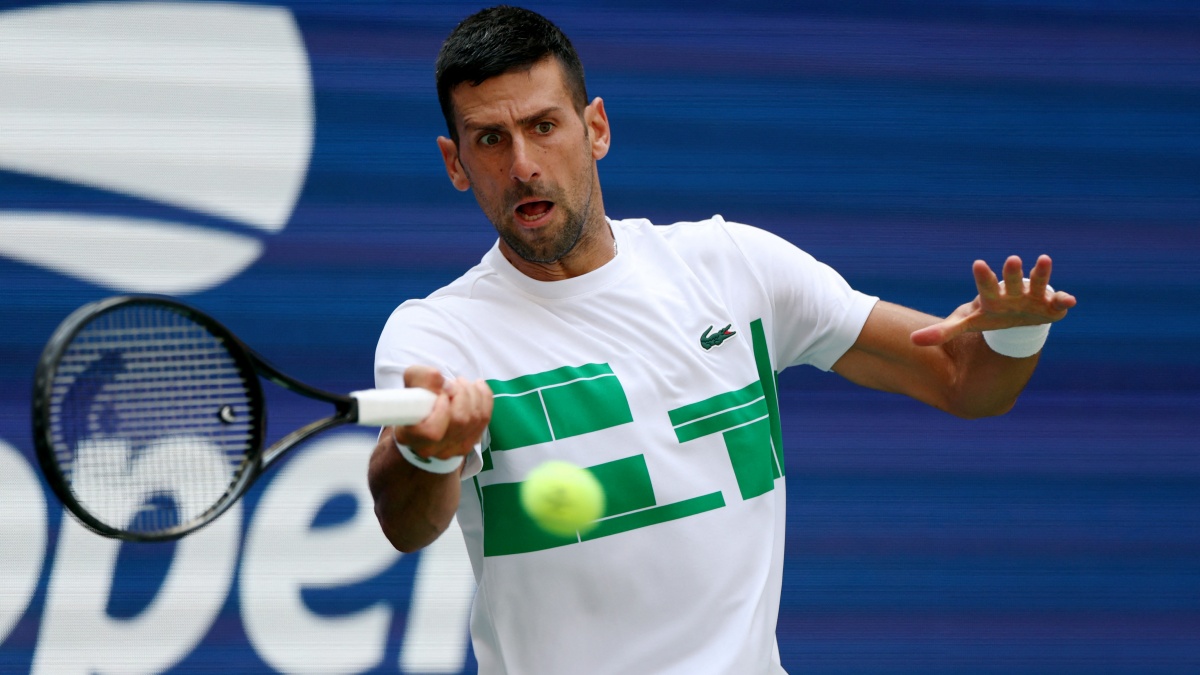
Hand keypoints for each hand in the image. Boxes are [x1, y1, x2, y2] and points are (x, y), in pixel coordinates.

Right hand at [393, 365, 492, 460]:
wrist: (425, 416)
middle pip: (460, 420)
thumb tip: (439, 378)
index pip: (432, 431)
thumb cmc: (416, 400)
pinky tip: (476, 387)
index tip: (440, 395)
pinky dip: (484, 397)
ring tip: (460, 384)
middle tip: (452, 384)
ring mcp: (454, 449)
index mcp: (411, 437)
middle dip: (460, 393)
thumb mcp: (411, 384)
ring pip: (474, 418)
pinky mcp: (470, 442)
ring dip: (472, 393)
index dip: (441, 409)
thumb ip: (420, 378)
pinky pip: (484, 418)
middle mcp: (433, 448)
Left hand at [910, 254, 1076, 346]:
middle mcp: (1011, 293)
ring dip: (1041, 273)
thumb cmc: (989, 316)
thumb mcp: (966, 324)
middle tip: (1012, 259)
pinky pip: (1058, 302)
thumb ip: (942, 331)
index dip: (983, 276)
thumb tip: (912, 341)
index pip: (985, 286)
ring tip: (1044, 258)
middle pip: (1010, 282)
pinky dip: (1063, 300)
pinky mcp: (1049, 306)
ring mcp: (1032, 297)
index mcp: (991, 297)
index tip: (978, 264)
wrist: (1015, 319)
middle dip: (1012, 272)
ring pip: (1037, 283)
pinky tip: (1069, 301)